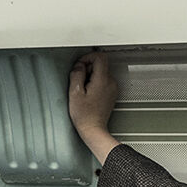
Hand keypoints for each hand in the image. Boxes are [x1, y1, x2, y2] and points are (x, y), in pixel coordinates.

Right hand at [68, 50, 121, 165]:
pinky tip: (88, 94)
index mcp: (102, 80)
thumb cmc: (84, 115)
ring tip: (84, 89)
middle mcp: (110, 82)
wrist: (93, 128)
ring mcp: (112, 88)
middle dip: (88, 68)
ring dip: (91, 76)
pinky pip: (103, 81)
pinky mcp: (111, 93)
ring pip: (102, 72)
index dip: (88, 57)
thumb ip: (77, 74)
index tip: (80, 65)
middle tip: (79, 80)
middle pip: (101, 64)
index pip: (100, 57)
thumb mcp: (75, 92)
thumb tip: (79, 65)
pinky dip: (95, 83)